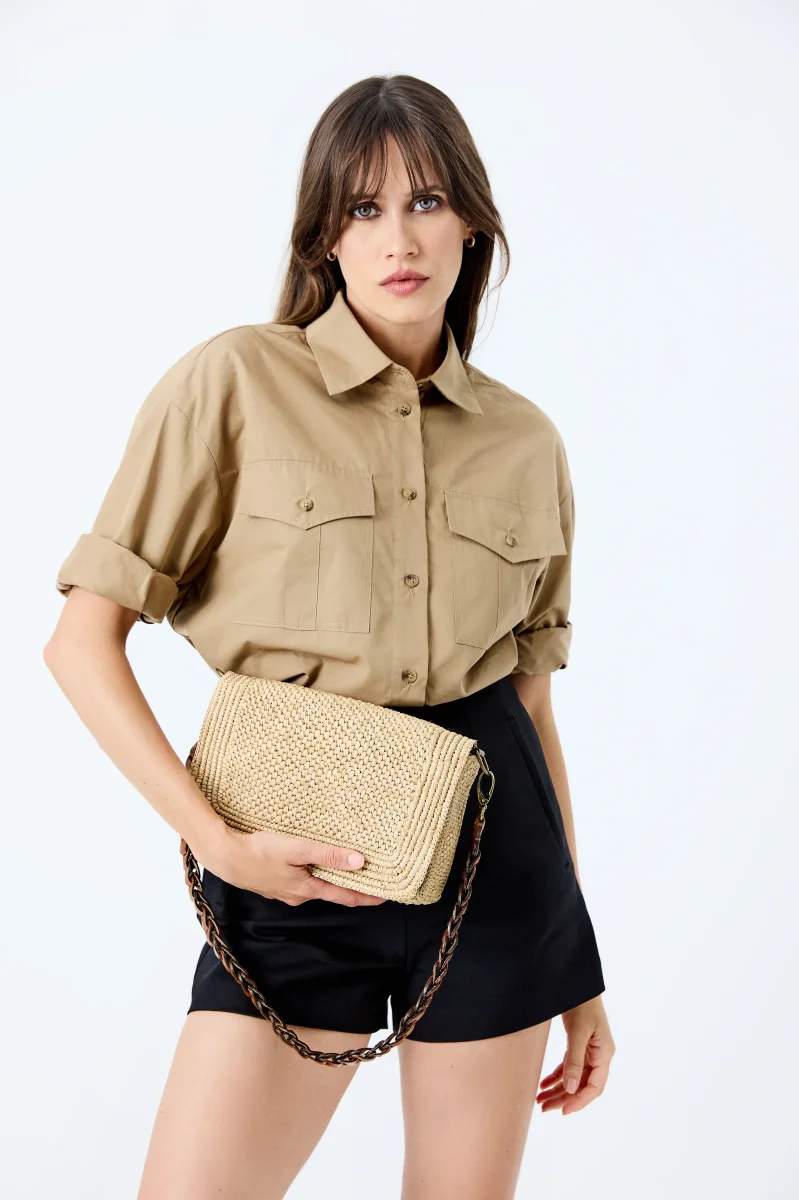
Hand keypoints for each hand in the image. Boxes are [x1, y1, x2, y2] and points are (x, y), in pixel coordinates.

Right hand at [197, 822, 388, 906]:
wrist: (225, 857)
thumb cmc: (259, 851)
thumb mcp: (297, 849)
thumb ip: (328, 854)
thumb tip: (359, 861)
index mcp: (308, 889)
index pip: (346, 897)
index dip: (367, 897)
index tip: (388, 896)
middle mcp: (299, 895)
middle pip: (333, 893)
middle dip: (353, 887)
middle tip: (374, 879)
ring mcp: (285, 891)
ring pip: (316, 886)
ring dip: (333, 879)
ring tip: (348, 868)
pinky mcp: (274, 882)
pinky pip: (302, 880)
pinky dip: (315, 874)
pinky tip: (314, 864)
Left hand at [536, 995, 614, 1114]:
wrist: (577, 982)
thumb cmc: (582, 1004)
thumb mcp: (578, 1032)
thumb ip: (574, 1060)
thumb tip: (570, 1089)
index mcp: (604, 1054)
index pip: (594, 1086)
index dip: (579, 1101)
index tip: (563, 1111)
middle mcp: (599, 1056)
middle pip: (582, 1086)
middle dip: (564, 1099)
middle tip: (544, 1108)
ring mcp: (589, 1051)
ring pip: (574, 1079)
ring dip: (558, 1091)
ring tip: (540, 1101)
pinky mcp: (578, 1046)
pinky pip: (568, 1068)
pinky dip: (556, 1077)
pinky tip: (543, 1085)